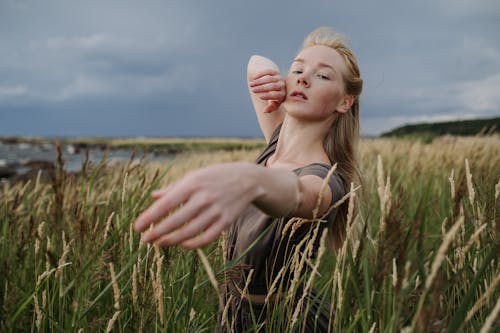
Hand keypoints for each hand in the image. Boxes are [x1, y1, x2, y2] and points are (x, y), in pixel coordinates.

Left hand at [134, 162, 257, 248]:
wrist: (247, 179)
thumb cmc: (215, 176)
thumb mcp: (194, 176)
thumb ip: (174, 187)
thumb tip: (154, 196)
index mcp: (193, 184)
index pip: (167, 203)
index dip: (151, 217)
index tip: (137, 227)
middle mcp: (204, 198)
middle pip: (176, 220)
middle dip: (158, 232)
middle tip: (145, 240)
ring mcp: (216, 211)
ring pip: (190, 232)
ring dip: (172, 240)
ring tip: (159, 243)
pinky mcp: (226, 221)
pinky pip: (207, 237)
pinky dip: (193, 244)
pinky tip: (182, 245)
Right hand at [249, 69, 285, 112]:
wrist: (279, 85)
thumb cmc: (276, 97)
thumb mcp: (275, 103)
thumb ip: (271, 107)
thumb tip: (265, 111)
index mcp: (283, 94)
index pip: (276, 95)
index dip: (268, 96)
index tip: (260, 97)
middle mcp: (283, 85)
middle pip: (272, 86)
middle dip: (262, 88)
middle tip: (253, 90)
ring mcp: (279, 78)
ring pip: (269, 79)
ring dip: (259, 82)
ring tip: (251, 85)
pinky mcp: (275, 72)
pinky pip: (268, 72)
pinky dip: (261, 74)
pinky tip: (254, 78)